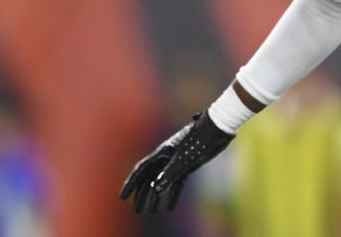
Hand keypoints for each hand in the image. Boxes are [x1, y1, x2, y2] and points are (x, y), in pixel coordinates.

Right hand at [119, 111, 233, 212]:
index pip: (141, 170)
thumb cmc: (200, 140)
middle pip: (149, 178)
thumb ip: (169, 174)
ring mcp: (177, 161)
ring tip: (151, 212)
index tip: (123, 197)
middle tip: (136, 211)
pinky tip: (169, 207)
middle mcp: (166, 157)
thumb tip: (155, 189)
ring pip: (162, 181)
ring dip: (156, 197)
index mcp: (161, 153)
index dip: (131, 184)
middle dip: (142, 195)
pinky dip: (172, 194)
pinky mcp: (188, 165)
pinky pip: (176, 182)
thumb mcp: (184, 159)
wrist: (218, 129)